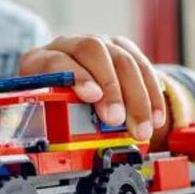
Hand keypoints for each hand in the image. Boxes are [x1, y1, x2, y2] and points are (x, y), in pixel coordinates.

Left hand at [19, 35, 164, 141]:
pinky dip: (151, 93)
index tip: (92, 97)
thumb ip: (52, 122)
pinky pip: (142, 65)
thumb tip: (66, 149)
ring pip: (122, 59)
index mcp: (39, 60)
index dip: (76, 77)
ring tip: (141, 129)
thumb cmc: (49, 106)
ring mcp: (96, 44)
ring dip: (136, 98)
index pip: (56, 60)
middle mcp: (68, 45)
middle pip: (94, 52)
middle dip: (111, 88)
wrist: (65, 88)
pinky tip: (155, 117)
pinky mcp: (120, 47)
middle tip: (117, 120)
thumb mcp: (42, 115)